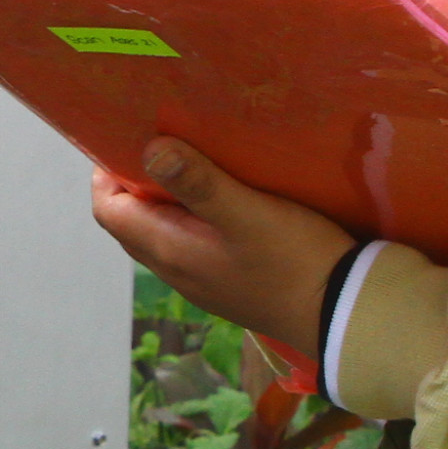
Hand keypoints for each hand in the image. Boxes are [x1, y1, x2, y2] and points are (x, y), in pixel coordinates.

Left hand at [91, 140, 356, 355]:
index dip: (107, 173)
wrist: (340, 312)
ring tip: (187, 160)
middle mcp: (174, 269)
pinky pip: (187, 243)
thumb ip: (198, 183)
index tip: (127, 135)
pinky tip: (219, 197)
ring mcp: (199, 280)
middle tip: (157, 139)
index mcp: (168, 250)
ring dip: (162, 199)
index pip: (109, 210)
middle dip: (132, 181)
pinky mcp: (224, 282)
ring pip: (160, 233)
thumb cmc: (293, 258)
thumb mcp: (247, 213)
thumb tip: (150, 149)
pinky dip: (187, 216)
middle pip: (130, 222)